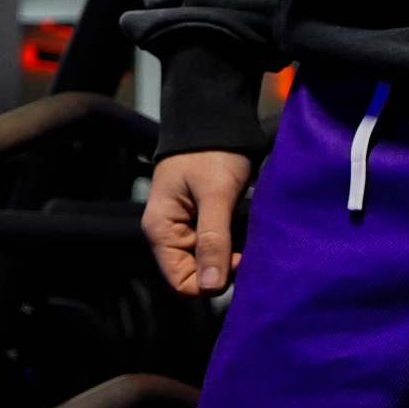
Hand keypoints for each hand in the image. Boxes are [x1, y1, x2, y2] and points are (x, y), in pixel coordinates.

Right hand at [141, 149, 255, 295]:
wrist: (215, 120)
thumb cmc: (212, 152)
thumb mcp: (216, 195)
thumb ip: (214, 241)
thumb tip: (212, 287)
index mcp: (161, 231)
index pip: (182, 283)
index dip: (212, 280)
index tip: (238, 259)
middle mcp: (169, 235)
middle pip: (198, 274)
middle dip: (224, 266)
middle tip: (247, 244)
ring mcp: (185, 229)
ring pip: (210, 261)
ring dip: (230, 254)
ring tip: (246, 232)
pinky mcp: (201, 221)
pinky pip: (216, 245)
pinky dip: (232, 242)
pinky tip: (243, 226)